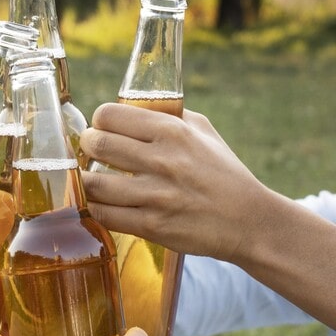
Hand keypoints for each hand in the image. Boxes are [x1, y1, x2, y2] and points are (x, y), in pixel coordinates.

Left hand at [81, 103, 264, 261]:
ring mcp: (155, 196)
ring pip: (94, 183)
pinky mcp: (152, 226)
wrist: (249, 221)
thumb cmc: (224, 173)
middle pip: (97, 144)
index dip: (99, 121)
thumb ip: (169, 117)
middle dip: (87, 146)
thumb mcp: (204, 132)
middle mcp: (161, 161)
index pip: (110, 115)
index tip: (101, 128)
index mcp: (172, 131)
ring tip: (92, 179)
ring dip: (87, 181)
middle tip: (91, 152)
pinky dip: (97, 208)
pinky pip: (105, 215)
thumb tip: (134, 109)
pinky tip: (103, 204)